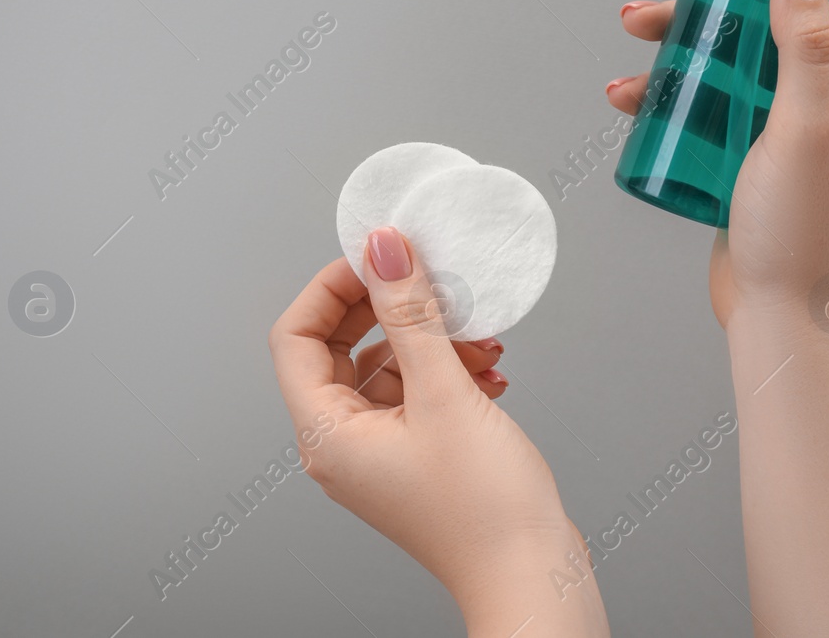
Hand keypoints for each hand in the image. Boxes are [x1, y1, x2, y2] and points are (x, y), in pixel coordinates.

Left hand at [269, 227, 608, 634]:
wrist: (533, 578)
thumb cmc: (485, 512)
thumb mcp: (443, 392)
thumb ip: (410, 313)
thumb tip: (380, 249)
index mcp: (326, 434)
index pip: (296, 336)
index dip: (331, 288)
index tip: (376, 257)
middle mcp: (341, 445)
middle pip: (339, 348)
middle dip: (386, 310)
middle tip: (424, 280)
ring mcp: (377, 453)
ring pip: (384, 368)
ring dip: (427, 340)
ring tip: (475, 335)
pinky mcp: (414, 458)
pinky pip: (414, 394)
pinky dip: (445, 371)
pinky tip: (487, 368)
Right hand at [606, 0, 828, 323]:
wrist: (777, 313)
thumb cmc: (806, 236)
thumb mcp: (803, 129)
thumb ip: (805, 43)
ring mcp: (787, 110)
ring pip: (738, 37)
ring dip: (688, 20)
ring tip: (638, 20)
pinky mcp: (747, 136)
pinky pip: (706, 87)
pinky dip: (666, 80)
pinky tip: (630, 90)